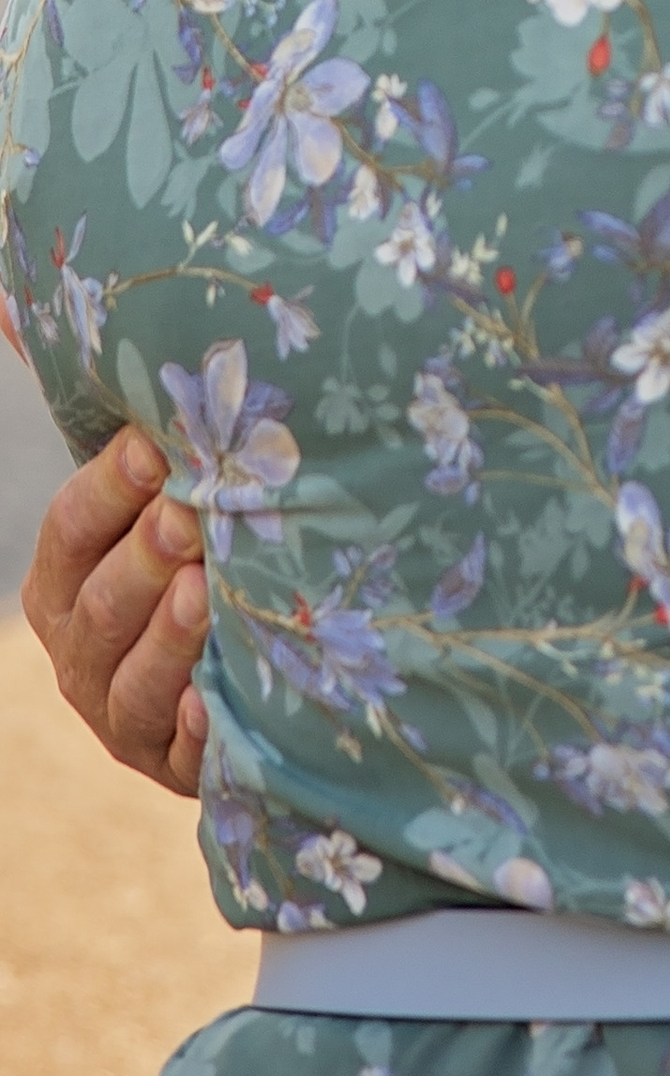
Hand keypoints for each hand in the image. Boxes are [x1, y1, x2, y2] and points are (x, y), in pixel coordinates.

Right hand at [20, 428, 210, 798]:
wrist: (240, 671)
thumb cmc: (197, 554)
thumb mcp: (156, 500)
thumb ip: (125, 434)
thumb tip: (23, 306)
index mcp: (61, 583)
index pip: (69, 530)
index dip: (108, 488)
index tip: (154, 446)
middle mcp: (80, 655)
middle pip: (100, 607)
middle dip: (143, 559)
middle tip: (188, 515)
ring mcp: (123, 719)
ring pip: (134, 684)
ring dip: (170, 638)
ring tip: (208, 592)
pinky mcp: (176, 770)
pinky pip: (186, 756)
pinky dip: (202, 730)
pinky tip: (220, 704)